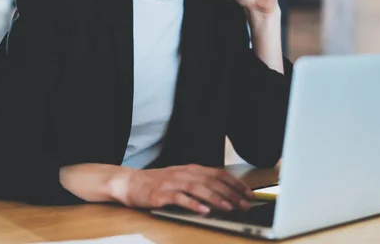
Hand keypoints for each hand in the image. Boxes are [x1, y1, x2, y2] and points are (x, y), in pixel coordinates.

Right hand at [115, 164, 254, 213]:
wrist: (130, 183)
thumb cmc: (157, 183)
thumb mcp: (181, 179)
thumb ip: (199, 183)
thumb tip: (223, 193)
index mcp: (191, 169)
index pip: (218, 173)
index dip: (235, 183)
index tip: (248, 193)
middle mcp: (184, 173)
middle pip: (212, 181)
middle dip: (231, 193)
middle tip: (244, 204)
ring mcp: (172, 183)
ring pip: (198, 188)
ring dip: (216, 198)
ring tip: (229, 207)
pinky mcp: (161, 194)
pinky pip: (180, 198)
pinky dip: (193, 204)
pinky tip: (204, 211)